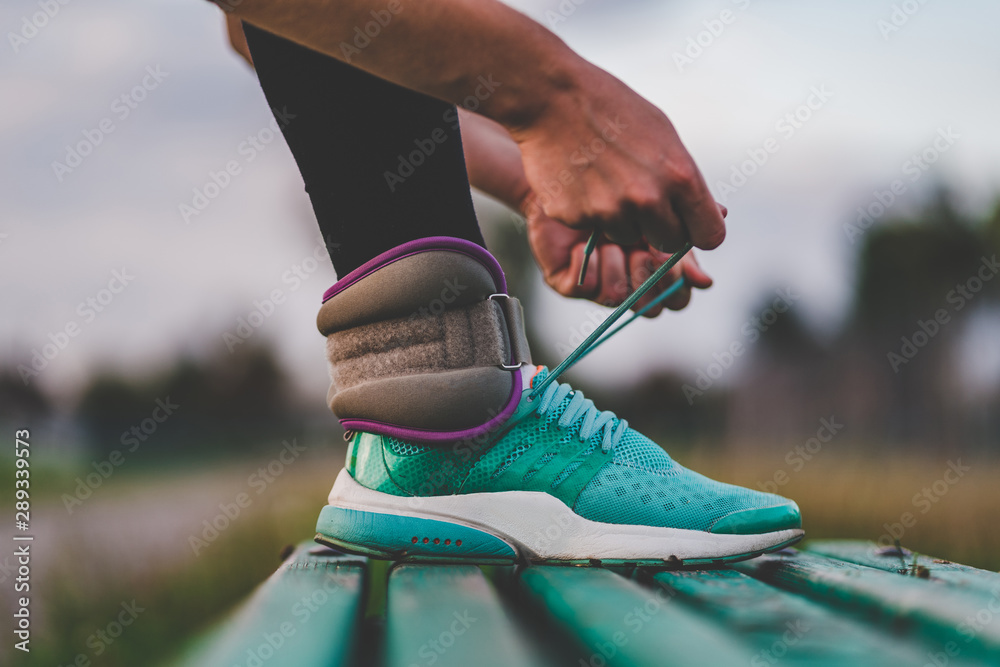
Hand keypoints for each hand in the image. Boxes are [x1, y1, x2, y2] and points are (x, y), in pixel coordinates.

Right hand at [511, 61, 725, 252]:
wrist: (551, 96)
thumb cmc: (613, 109)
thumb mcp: (664, 135)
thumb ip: (688, 181)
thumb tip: (716, 215)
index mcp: (678, 176)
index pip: (709, 235)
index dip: (699, 230)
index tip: (688, 222)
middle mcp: (646, 199)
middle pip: (669, 244)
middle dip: (660, 228)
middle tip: (642, 201)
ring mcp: (608, 211)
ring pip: (627, 236)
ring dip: (621, 219)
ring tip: (604, 179)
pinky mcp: (575, 217)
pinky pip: (591, 227)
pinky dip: (588, 211)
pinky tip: (580, 179)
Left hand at [523, 191, 714, 316]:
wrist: (571, 166)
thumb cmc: (622, 181)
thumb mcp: (663, 204)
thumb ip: (689, 236)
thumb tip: (706, 281)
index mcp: (657, 269)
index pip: (677, 298)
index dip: (677, 283)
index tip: (668, 254)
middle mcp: (630, 282)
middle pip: (651, 309)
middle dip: (648, 275)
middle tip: (641, 247)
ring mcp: (600, 283)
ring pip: (617, 297)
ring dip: (615, 263)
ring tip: (604, 237)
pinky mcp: (568, 281)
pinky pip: (584, 289)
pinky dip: (587, 263)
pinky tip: (581, 243)